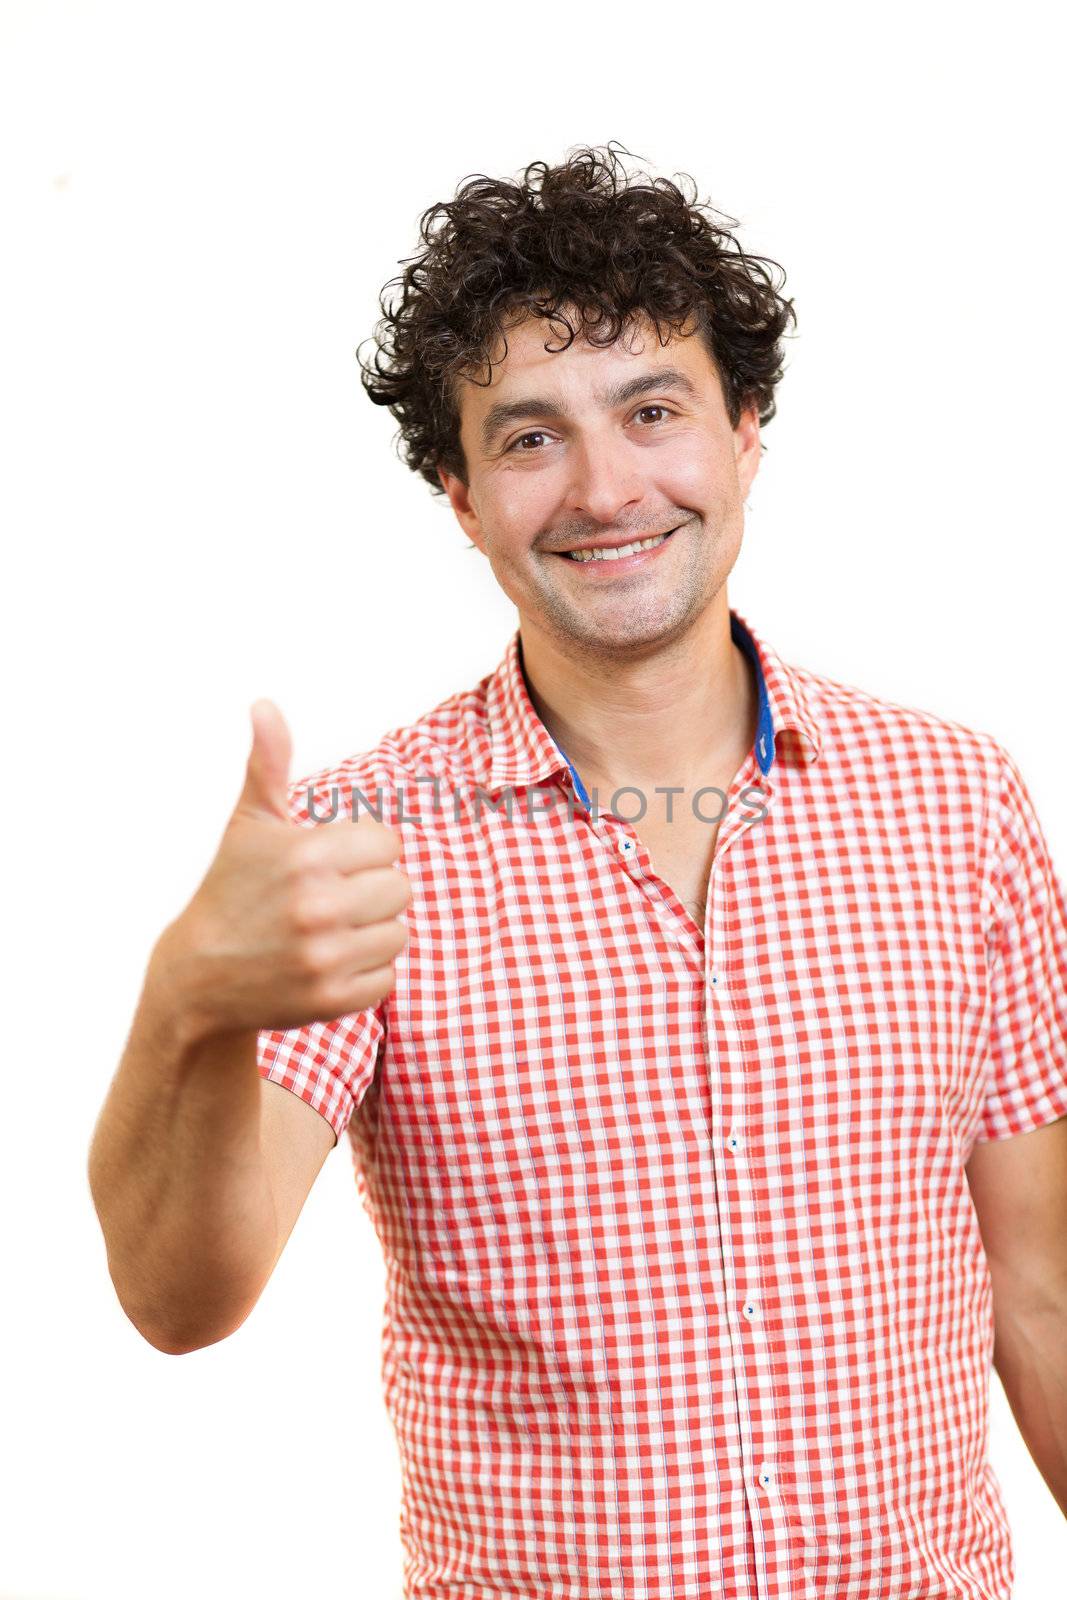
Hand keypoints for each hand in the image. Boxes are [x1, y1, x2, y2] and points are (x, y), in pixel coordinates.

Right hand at [151, 700, 410, 1037]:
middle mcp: (317, 906)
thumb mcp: (249, 824)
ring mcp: (325, 957)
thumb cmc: (232, 889)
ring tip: (328, 932)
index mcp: (306, 854)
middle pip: (401, 888)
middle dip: (371, 891)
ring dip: (371, 933)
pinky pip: (388, 978)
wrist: (198, 977)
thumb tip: (264, 704)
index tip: (330, 863)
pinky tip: (328, 963)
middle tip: (330, 900)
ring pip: (399, 933)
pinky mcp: (331, 1000)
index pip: (389, 842)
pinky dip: (365, 973)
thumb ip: (268, 764)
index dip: (363, 851)